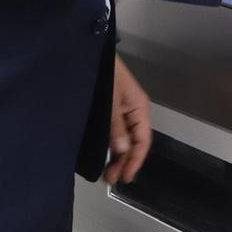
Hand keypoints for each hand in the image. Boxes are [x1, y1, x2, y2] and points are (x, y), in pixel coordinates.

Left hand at [105, 55, 151, 184]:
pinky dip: (110, 145)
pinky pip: (114, 132)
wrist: (89, 52)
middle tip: (111, 179)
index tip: (124, 176)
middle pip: (134, 143)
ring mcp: (121, 110)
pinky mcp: (109, 109)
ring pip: (124, 139)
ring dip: (117, 156)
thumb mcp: (111, 99)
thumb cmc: (105, 71)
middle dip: (125, 162)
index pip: (142, 141)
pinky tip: (104, 154)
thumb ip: (116, 126)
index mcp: (139, 108)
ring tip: (107, 172)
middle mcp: (133, 111)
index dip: (135, 161)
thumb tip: (123, 151)